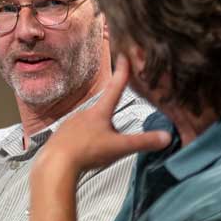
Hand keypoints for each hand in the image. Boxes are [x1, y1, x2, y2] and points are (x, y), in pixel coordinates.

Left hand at [36, 55, 170, 176]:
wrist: (55, 165)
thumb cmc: (85, 152)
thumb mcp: (119, 147)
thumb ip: (143, 142)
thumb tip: (165, 137)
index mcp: (99, 112)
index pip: (115, 87)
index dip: (122, 72)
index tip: (123, 56)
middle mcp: (82, 114)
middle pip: (102, 111)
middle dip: (109, 119)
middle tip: (112, 134)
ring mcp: (70, 125)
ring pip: (88, 125)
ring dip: (95, 133)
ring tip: (96, 149)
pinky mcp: (60, 137)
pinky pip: (75, 137)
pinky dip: (81, 143)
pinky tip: (83, 153)